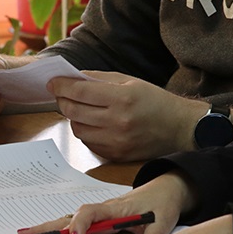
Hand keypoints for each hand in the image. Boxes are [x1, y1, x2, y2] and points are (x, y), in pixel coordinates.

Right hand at [17, 171, 193, 233]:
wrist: (165, 190)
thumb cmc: (162, 204)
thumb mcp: (164, 220)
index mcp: (116, 208)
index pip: (91, 214)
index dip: (80, 226)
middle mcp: (102, 210)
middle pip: (70, 217)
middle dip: (49, 228)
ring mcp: (98, 215)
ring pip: (67, 220)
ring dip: (47, 229)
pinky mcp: (97, 221)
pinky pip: (73, 225)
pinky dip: (57, 231)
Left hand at [47, 71, 208, 160]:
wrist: (179, 128)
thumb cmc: (155, 102)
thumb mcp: (130, 82)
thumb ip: (100, 79)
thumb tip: (73, 78)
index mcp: (122, 99)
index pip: (80, 92)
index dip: (62, 86)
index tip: (53, 83)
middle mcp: (117, 122)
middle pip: (74, 111)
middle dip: (62, 100)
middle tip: (61, 94)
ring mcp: (116, 142)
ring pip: (78, 129)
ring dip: (72, 117)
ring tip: (77, 109)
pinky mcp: (116, 155)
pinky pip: (89, 143)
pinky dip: (85, 131)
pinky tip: (90, 123)